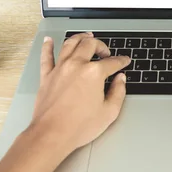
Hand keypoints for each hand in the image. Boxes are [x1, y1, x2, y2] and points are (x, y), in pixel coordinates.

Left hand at [28, 32, 129, 159]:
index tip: (124, 61)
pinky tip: (49, 41)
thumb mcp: (109, 112)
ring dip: (80, 38)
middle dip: (101, 45)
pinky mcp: (47, 76)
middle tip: (105, 51)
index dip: (121, 61)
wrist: (52, 135)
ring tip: (85, 36)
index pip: (112, 62)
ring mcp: (60, 69)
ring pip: (70, 44)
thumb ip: (118, 92)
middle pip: (90, 44)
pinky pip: (46, 56)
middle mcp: (76, 65)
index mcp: (94, 73)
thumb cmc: (78, 126)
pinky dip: (47, 46)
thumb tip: (121, 80)